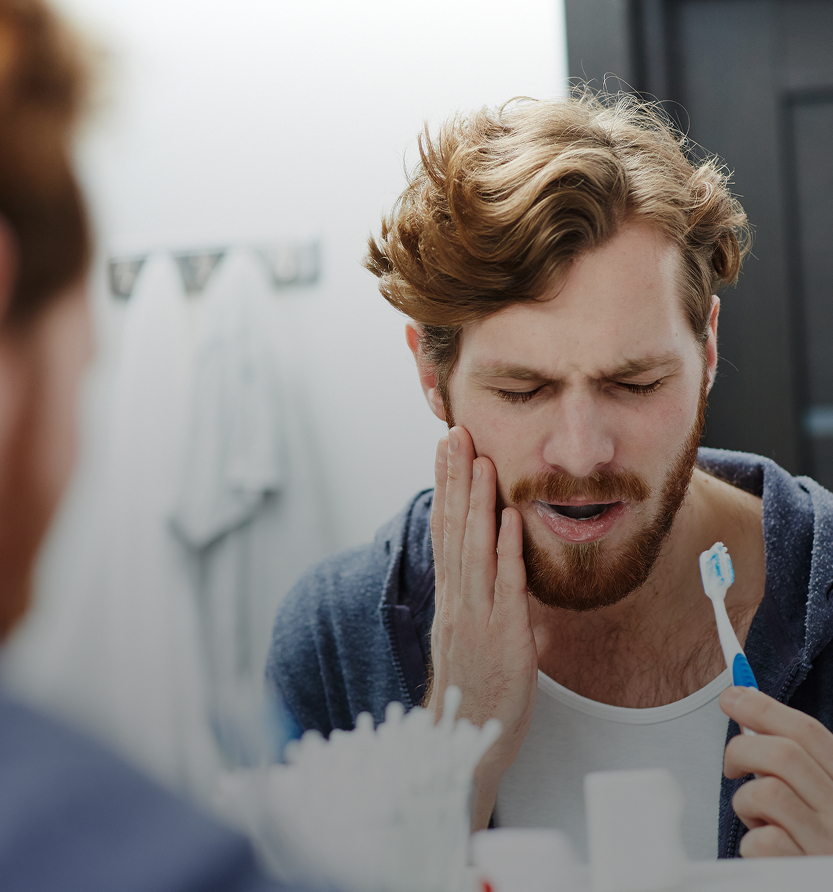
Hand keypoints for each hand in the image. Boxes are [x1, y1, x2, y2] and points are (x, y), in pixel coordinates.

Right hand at [427, 425, 537, 829]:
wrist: (462, 744)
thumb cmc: (471, 690)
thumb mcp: (467, 636)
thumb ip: (475, 597)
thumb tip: (490, 566)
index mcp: (450, 597)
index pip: (443, 531)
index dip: (445, 488)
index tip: (445, 451)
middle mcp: (457, 600)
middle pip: (453, 529)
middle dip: (454, 479)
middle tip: (455, 435)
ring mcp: (476, 617)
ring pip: (474, 549)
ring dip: (477, 502)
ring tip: (479, 460)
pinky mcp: (502, 636)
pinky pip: (505, 586)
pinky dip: (507, 550)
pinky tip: (509, 518)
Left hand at [720, 685, 832, 855]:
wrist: (827, 890)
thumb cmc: (814, 834)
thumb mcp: (814, 791)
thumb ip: (791, 756)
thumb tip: (744, 701)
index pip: (808, 732)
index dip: (764, 708)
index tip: (732, 697)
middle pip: (784, 754)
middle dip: (742, 749)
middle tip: (732, 765)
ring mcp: (826, 842)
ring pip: (767, 793)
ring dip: (746, 801)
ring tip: (756, 817)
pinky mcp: (805, 870)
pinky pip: (763, 840)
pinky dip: (751, 842)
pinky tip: (764, 849)